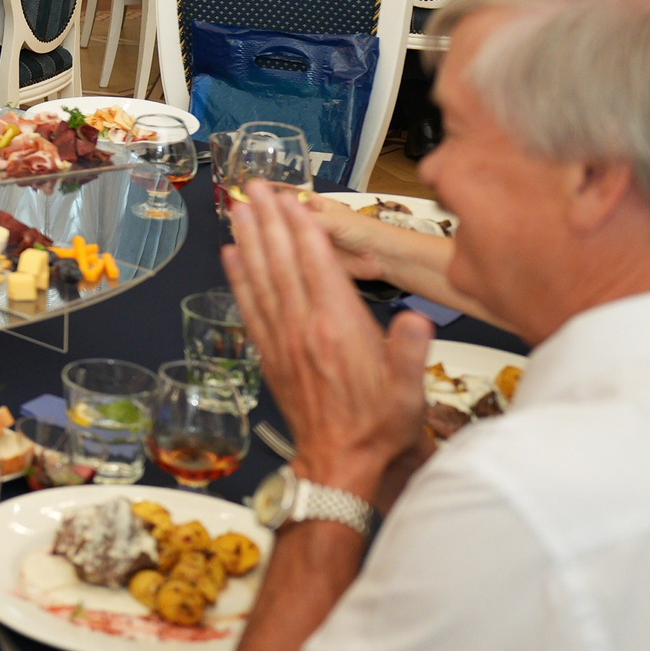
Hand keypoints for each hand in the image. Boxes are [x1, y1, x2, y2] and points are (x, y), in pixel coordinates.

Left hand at [224, 187, 431, 499]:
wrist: (339, 465)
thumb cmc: (378, 428)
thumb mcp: (410, 391)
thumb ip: (412, 350)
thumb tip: (419, 318)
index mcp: (339, 329)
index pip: (317, 265)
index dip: (302, 228)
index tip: (291, 197)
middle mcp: (304, 327)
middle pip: (282, 261)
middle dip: (269, 220)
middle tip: (253, 185)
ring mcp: (282, 339)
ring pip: (261, 277)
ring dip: (249, 239)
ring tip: (238, 206)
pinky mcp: (270, 353)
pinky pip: (249, 306)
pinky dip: (238, 277)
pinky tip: (230, 255)